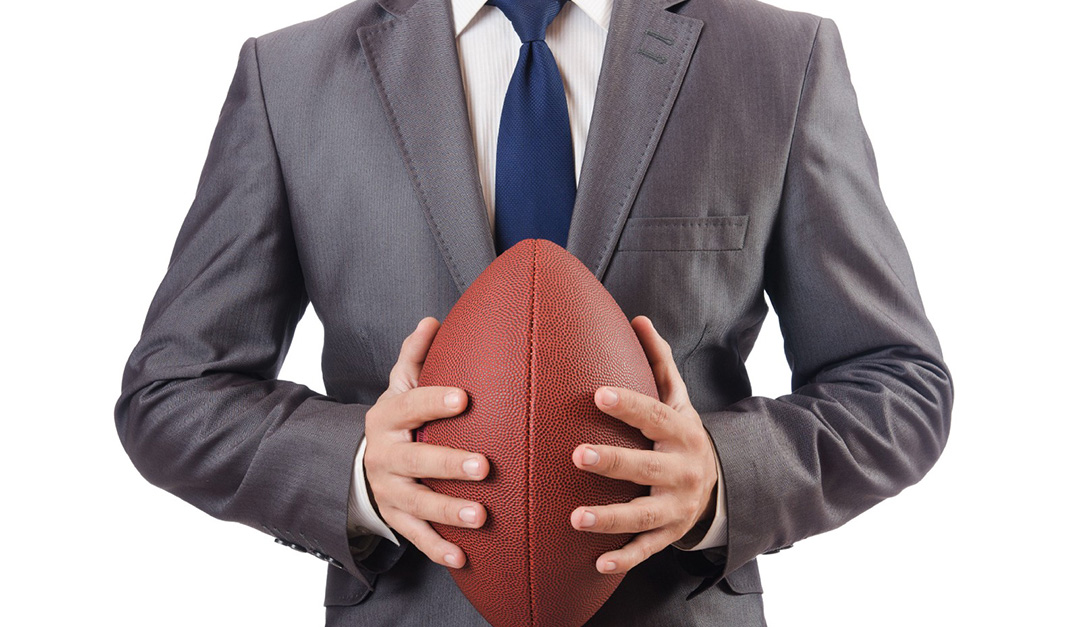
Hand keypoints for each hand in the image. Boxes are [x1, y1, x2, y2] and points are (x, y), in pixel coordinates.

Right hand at [363, 316, 489, 568]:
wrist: (364, 462)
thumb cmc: (400, 417)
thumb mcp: (401, 384)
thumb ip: (416, 355)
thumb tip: (432, 319)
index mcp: (387, 416)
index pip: (410, 406)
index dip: (433, 401)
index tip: (464, 398)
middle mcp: (383, 454)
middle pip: (415, 460)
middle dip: (449, 465)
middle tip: (484, 466)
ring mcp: (388, 490)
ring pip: (416, 504)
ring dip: (448, 513)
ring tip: (482, 517)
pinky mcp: (394, 518)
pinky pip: (414, 537)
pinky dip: (437, 549)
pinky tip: (464, 558)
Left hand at [570, 315, 718, 574]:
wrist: (721, 485)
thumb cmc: (680, 434)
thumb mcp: (677, 400)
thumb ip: (658, 362)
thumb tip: (638, 318)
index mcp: (680, 433)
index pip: (653, 417)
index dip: (628, 406)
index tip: (598, 394)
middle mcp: (682, 471)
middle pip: (647, 468)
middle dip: (614, 463)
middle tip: (578, 454)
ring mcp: (676, 507)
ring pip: (643, 517)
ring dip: (610, 519)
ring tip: (575, 517)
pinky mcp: (669, 535)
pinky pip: (646, 551)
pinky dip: (623, 559)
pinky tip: (597, 564)